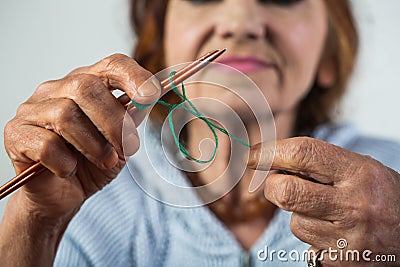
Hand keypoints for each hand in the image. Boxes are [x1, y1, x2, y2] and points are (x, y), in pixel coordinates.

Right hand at [4, 54, 160, 223]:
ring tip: (104, 161)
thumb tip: (148, 98)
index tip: (152, 94)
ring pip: (65, 114)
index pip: (111, 64)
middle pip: (86, 87)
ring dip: (93, 145)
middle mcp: (57, 90)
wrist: (64, 195)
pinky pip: (45, 145)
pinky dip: (65, 162)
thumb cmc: (93, 163)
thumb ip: (132, 118)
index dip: (134, 76)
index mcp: (87, 84)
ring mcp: (32, 109)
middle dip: (114, 122)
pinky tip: (69, 170)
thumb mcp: (121, 141)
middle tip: (127, 147)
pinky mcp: (16, 134)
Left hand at [248, 137, 399, 265]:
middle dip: (272, 186)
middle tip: (279, 184)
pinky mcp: (342, 261)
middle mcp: (355, 205)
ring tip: (324, 212)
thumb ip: (320, 163)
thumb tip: (270, 160)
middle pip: (286, 191)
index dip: (270, 152)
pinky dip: (312, 236)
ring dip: (298, 214)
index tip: (254, 155)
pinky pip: (306, 245)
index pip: (302, 153)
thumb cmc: (381, 196)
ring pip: (294, 221)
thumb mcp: (360, 169)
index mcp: (360, 172)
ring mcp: (349, 238)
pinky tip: (332, 232)